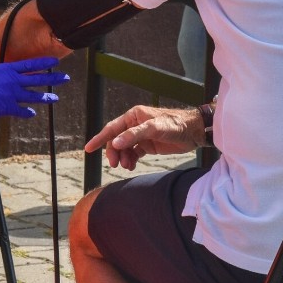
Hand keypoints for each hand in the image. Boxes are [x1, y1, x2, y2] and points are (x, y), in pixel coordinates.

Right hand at [0, 36, 68, 123]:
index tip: (55, 62)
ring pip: (33, 96)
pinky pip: (21, 111)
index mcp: (6, 70)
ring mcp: (11, 96)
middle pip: (37, 79)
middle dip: (53, 79)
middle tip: (65, 78)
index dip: (44, 63)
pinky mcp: (7, 108)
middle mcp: (12, 82)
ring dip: (45, 97)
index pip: (30, 64)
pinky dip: (27, 112)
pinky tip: (32, 114)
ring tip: (56, 98)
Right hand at [85, 105, 202, 170]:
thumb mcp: (154, 128)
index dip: (99, 138)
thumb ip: (134, 135)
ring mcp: (141, 135)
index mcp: (134, 116)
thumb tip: (115, 143)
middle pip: (116, 140)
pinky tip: (131, 166)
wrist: (194, 132)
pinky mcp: (148, 145)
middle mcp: (135, 124)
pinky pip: (134, 153)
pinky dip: (131, 160)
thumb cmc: (175, 124)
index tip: (88, 148)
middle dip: (114, 153)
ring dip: (123, 158)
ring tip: (127, 167)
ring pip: (124, 148)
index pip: (112, 128)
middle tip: (115, 164)